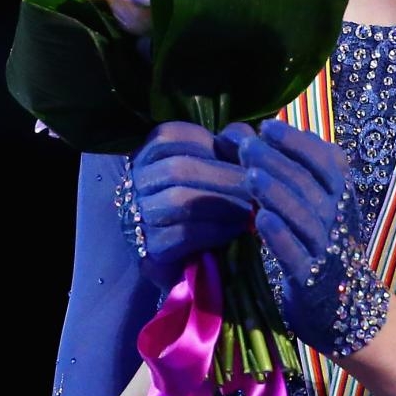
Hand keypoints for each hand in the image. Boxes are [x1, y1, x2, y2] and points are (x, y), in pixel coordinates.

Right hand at [117, 121, 256, 292]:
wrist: (181, 258)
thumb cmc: (203, 204)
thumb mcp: (215, 166)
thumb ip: (229, 146)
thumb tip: (244, 138)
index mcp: (149, 152)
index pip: (175, 136)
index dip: (214, 145)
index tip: (247, 158)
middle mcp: (136, 180)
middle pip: (179, 168)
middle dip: (225, 177)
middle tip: (259, 187)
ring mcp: (137, 214)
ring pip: (178, 199)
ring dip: (223, 204)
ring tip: (251, 209)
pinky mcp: (147, 248)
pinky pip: (182, 234)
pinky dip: (215, 229)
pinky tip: (237, 229)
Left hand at [218, 119, 388, 357]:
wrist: (344, 303)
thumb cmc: (316, 239)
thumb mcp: (308, 200)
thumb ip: (279, 167)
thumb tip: (239, 132)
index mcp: (341, 194)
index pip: (326, 160)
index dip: (297, 142)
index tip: (267, 126)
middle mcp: (339, 218)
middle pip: (310, 185)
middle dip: (278, 162)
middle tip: (246, 146)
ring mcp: (327, 251)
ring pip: (305, 218)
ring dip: (278, 195)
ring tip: (251, 175)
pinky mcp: (312, 282)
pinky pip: (297, 257)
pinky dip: (281, 238)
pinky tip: (260, 220)